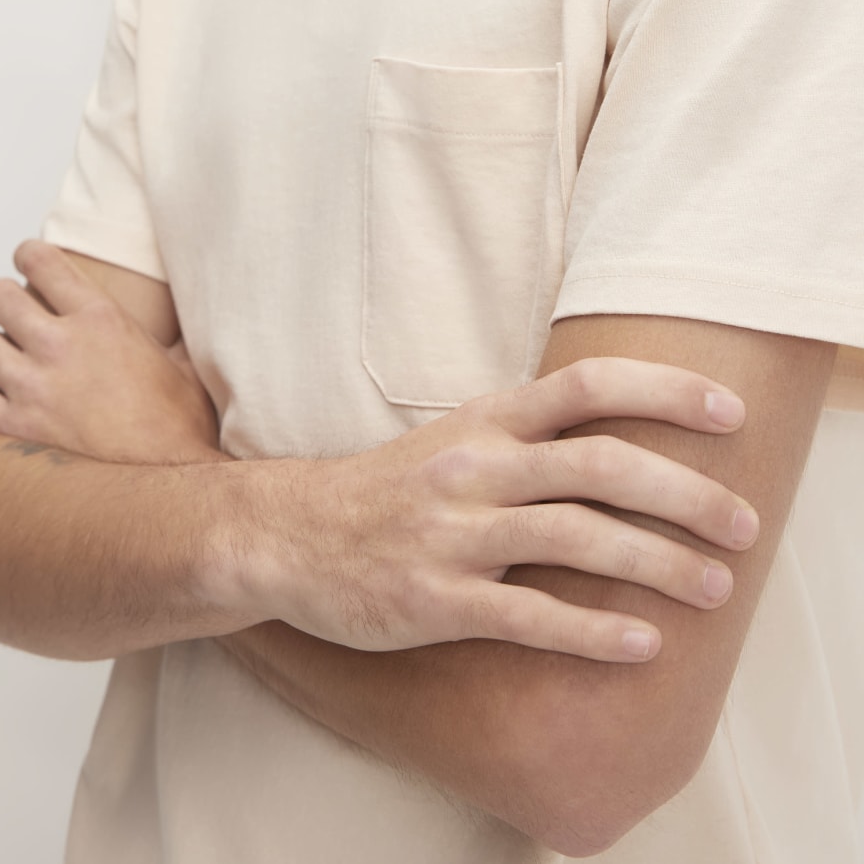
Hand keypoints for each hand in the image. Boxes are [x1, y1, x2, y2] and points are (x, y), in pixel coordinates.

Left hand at [0, 241, 218, 464]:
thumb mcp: (185, 370)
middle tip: (13, 316)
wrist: (165, 487)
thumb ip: (171, 342)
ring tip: (3, 361)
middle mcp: (60, 345)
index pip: (40, 260)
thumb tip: (185, 331)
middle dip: (3, 302)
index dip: (29, 257)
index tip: (29, 264)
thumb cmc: (180, 431)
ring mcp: (32, 387)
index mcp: (102, 319)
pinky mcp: (12, 427)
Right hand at [223, 367, 757, 660]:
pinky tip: (643, 645)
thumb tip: (627, 437)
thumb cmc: (390, 489)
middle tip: (743, 524)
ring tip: (715, 588)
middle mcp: (475, 467)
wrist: (289, 535)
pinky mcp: (434, 600)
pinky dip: (593, 631)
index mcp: (486, 421)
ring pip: (575, 537)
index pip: (587, 386)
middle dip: (686, 492)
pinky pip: (528, 615)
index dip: (664, 391)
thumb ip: (531, 434)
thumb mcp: (458, 439)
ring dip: (658, 563)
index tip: (728, 413)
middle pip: (601, 464)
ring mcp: (453, 534)